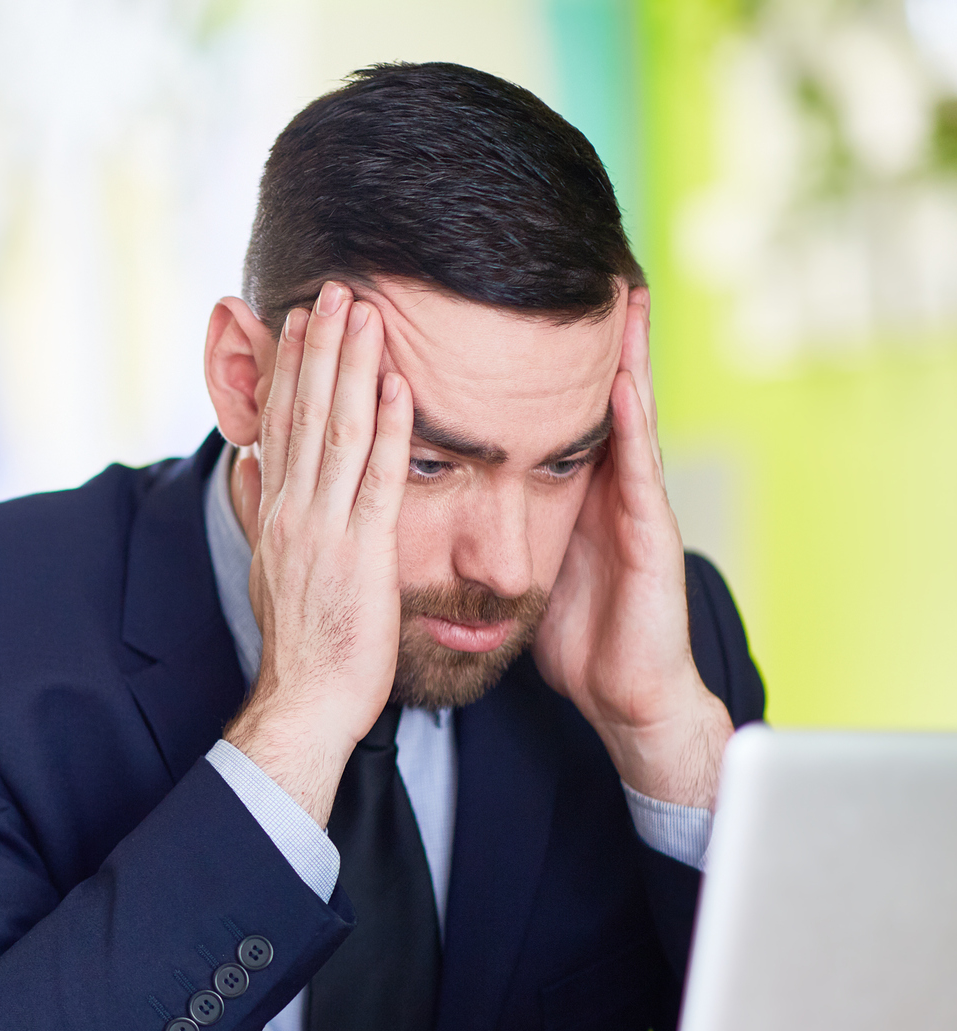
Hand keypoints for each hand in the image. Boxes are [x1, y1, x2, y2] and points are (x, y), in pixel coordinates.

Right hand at [223, 281, 413, 825]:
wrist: (307, 700)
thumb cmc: (301, 643)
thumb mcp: (269, 568)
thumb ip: (257, 509)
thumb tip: (245, 463)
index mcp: (274, 512)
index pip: (280, 425)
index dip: (290, 368)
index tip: (300, 320)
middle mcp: (292, 511)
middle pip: (304, 414)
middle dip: (319, 348)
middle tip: (333, 289)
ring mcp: (325, 530)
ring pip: (337, 433)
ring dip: (351, 368)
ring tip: (363, 313)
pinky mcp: (362, 554)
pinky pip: (378, 480)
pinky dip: (388, 430)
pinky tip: (399, 386)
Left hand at [533, 288, 731, 807]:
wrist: (623, 697)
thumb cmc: (577, 636)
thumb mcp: (527, 569)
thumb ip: (501, 527)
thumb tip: (449, 502)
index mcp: (570, 492)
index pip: (549, 412)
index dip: (530, 363)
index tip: (508, 305)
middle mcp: (605, 486)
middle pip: (596, 395)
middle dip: (590, 335)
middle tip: (590, 263)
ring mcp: (632, 505)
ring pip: (626, 415)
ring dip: (625, 356)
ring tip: (620, 294)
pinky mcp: (649, 534)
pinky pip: (637, 469)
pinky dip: (631, 423)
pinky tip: (622, 384)